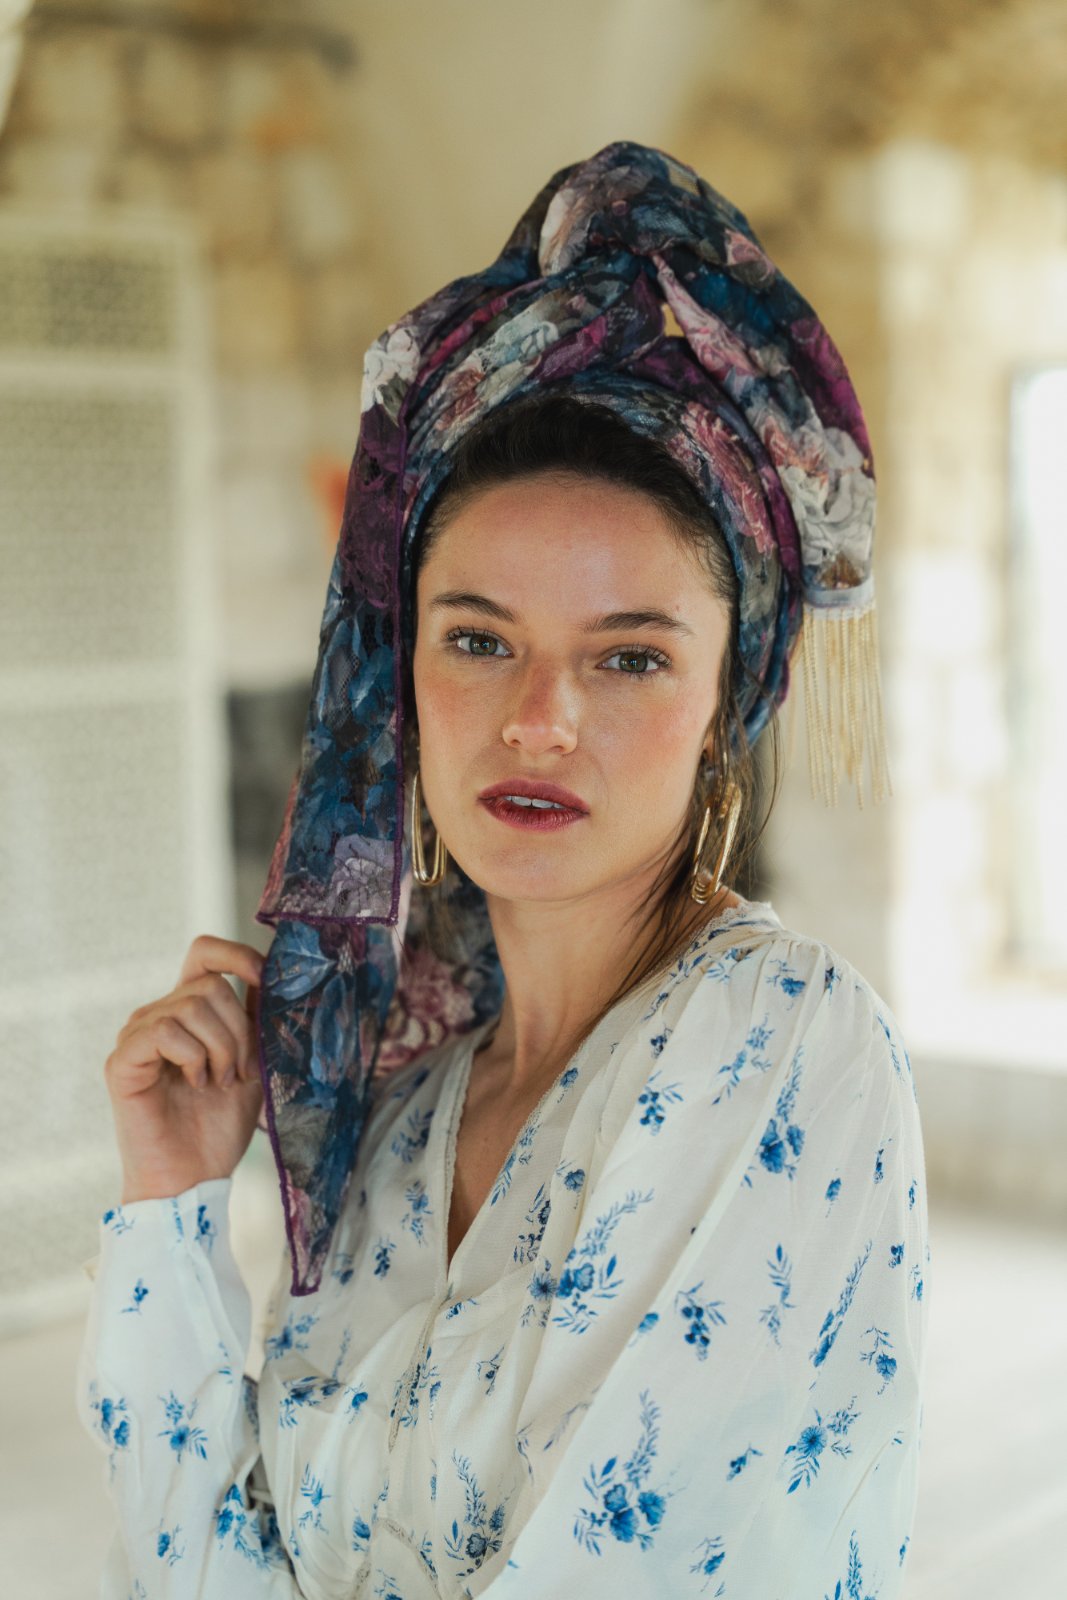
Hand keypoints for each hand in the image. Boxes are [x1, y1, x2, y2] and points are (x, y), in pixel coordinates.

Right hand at [104, 935, 267, 1204]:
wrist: (195, 1177)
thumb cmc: (220, 1125)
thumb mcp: (254, 1062)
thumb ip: (259, 1020)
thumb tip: (278, 977)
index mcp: (189, 1011)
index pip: (205, 953)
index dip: (237, 955)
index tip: (265, 980)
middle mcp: (159, 1014)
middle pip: (210, 984)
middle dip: (239, 1029)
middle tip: (239, 1071)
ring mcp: (137, 1034)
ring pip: (192, 1006)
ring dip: (221, 1048)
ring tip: (218, 1083)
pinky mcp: (122, 1060)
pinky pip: (165, 1031)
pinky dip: (193, 1058)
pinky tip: (196, 1083)